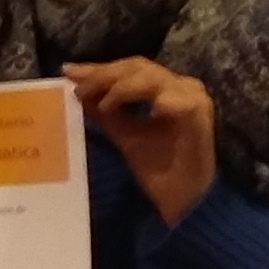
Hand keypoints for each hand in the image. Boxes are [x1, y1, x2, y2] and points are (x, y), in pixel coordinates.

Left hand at [61, 56, 215, 224]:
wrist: (184, 201)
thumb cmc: (159, 169)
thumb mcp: (124, 136)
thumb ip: (104, 113)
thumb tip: (79, 91)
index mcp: (166, 89)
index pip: (129, 70)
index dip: (99, 69)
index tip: (68, 72)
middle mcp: (181, 87)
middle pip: (139, 67)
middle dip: (105, 74)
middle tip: (79, 86)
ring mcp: (193, 98)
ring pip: (152, 77)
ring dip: (121, 87)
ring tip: (102, 103)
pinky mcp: (199, 115)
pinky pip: (174, 101)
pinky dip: (151, 100)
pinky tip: (124, 107)